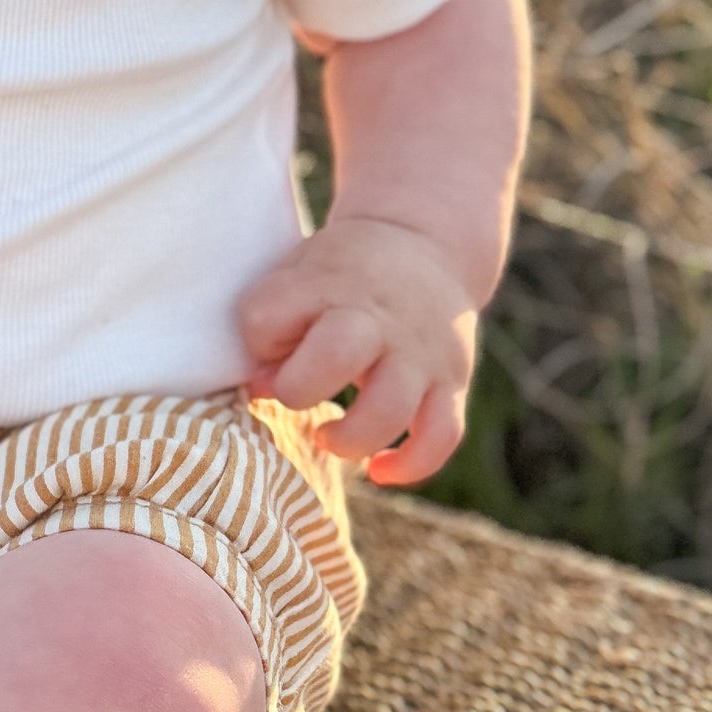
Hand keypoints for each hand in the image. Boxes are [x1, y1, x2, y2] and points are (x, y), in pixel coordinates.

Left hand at [239, 214, 475, 486]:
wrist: (430, 242)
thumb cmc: (345, 272)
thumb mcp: (301, 272)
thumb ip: (273, 323)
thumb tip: (261, 389)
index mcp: (329, 285)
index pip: (267, 317)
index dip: (257, 340)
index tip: (270, 346)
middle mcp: (379, 318)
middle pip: (336, 354)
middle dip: (300, 388)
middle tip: (296, 393)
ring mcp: (421, 353)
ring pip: (390, 412)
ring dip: (349, 440)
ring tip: (329, 437)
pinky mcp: (453, 382)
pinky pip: (440, 437)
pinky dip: (409, 466)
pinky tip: (379, 469)